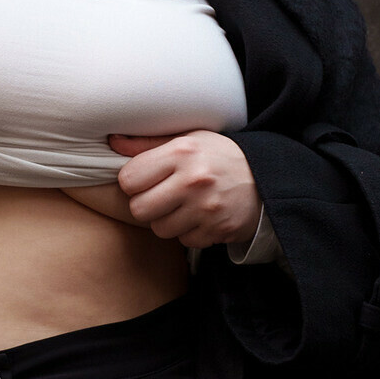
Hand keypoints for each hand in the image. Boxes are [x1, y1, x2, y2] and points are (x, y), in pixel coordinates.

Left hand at [109, 131, 261, 249]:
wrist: (266, 177)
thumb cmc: (218, 156)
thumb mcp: (188, 138)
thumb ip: (148, 142)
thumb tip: (113, 141)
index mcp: (181, 152)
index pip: (129, 180)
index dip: (134, 183)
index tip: (146, 181)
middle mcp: (193, 179)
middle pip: (139, 209)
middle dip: (147, 205)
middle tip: (162, 197)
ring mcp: (207, 208)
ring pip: (160, 229)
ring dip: (167, 221)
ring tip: (183, 206)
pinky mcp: (218, 229)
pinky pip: (184, 241)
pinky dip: (190, 232)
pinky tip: (200, 217)